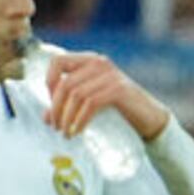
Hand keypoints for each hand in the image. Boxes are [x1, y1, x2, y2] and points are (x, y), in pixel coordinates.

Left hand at [42, 51, 169, 140]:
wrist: (148, 118)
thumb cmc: (116, 110)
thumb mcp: (89, 104)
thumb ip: (68, 105)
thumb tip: (45, 117)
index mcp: (89, 61)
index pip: (57, 61)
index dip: (49, 83)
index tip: (50, 105)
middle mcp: (99, 63)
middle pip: (65, 84)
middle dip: (56, 109)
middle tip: (55, 127)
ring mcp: (111, 75)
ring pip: (76, 94)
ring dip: (66, 117)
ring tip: (65, 133)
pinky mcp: (120, 89)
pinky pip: (91, 103)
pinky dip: (80, 120)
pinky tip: (77, 131)